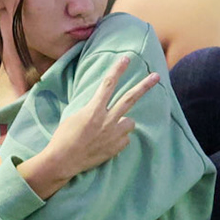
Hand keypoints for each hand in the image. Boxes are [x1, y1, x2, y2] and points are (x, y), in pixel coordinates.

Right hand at [19, 55, 161, 198]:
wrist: (63, 160)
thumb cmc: (65, 137)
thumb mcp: (76, 116)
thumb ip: (93, 109)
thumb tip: (104, 107)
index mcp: (94, 110)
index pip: (108, 84)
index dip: (117, 70)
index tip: (126, 59)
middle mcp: (107, 120)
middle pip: (129, 98)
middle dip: (144, 86)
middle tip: (156, 76)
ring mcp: (113, 135)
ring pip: (130, 122)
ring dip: (124, 122)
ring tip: (111, 129)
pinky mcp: (117, 148)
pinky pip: (125, 139)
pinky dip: (119, 139)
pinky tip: (107, 143)